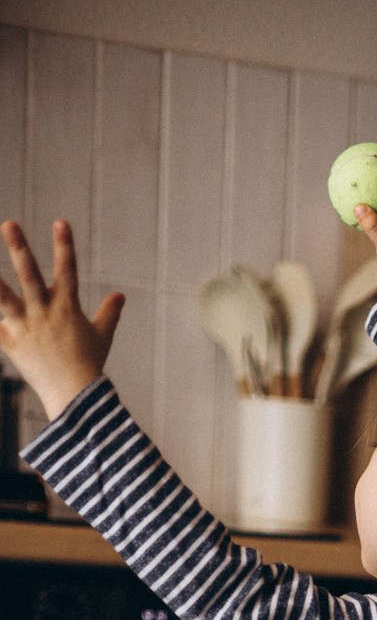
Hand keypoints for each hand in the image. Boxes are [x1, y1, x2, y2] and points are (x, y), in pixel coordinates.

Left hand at [0, 220, 124, 419]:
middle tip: (8, 224)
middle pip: (29, 276)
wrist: (75, 398)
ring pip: (4, 298)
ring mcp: (26, 327)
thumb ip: (109, 313)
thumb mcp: (101, 336)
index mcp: (67, 308)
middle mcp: (44, 313)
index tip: (60, 221)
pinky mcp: (10, 343)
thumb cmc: (89, 366)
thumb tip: (121, 296)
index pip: (68, 270)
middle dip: (19, 249)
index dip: (65, 246)